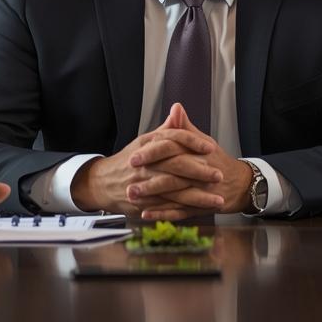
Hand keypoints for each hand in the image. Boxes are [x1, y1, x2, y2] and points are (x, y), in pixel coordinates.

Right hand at [71, 105, 229, 218]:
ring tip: (217, 199)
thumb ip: (166, 129)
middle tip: (218, 175)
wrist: (102, 183)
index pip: (172, 139)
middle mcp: (145, 164)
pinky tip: (200, 212)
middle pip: (176, 165)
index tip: (210, 147)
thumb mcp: (145, 141)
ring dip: (198, 197)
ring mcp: (143, 184)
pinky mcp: (144, 203)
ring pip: (174, 190)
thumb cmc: (129, 161)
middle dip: (200, 171)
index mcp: (147, 144)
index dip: (193, 142)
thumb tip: (178, 109)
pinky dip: (185, 211)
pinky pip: (167, 207)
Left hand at [127, 104, 251, 219]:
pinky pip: (179, 212)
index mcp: (197, 152)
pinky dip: (162, 214)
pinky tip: (145, 214)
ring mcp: (199, 191)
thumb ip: (185, 127)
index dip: (152, 152)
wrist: (240, 184)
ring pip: (174, 194)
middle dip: (148, 177)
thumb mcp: (204, 141)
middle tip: (128, 180)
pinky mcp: (199, 207)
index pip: (172, 148)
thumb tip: (176, 108)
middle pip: (171, 172)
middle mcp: (199, 171)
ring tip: (132, 197)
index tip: (134, 157)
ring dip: (152, 196)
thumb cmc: (218, 161)